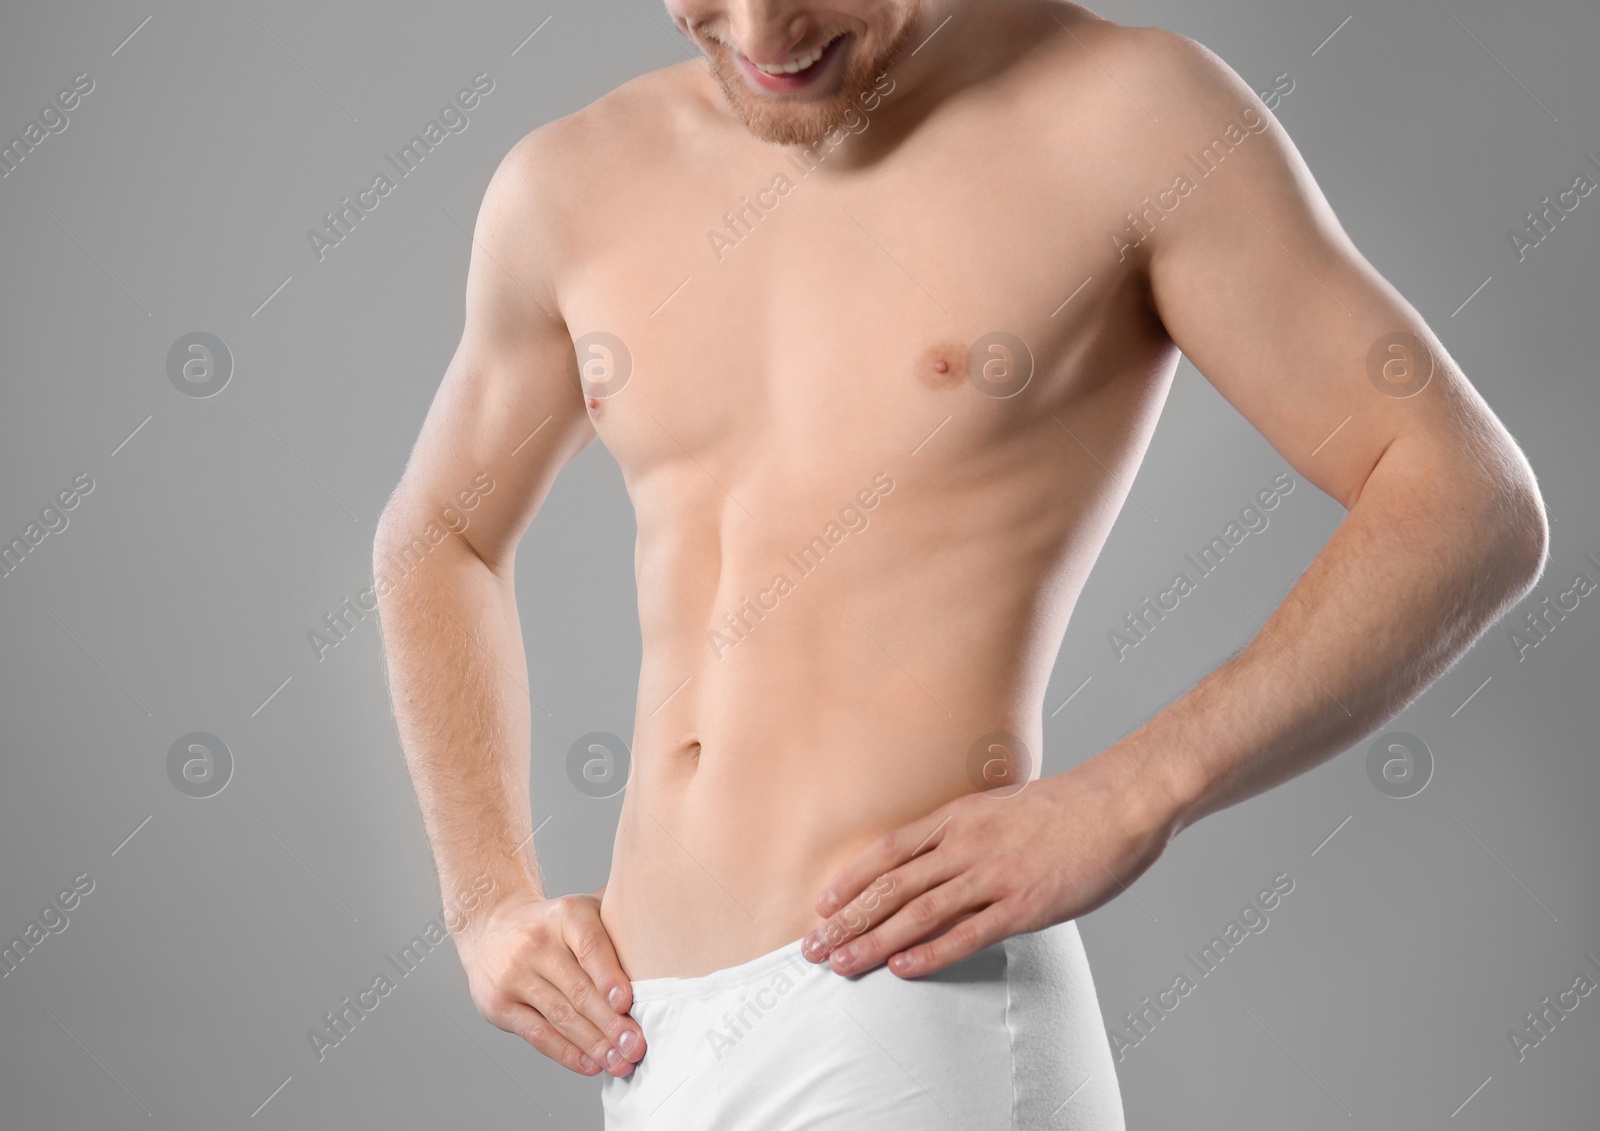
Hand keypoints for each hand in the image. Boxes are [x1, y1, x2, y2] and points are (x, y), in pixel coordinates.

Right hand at [455, 887, 645, 1076]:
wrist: (491, 923)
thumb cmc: (554, 923)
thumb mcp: (583, 908)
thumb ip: (619, 921)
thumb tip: (669, 940)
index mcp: (565, 915)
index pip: (590, 947)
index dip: (609, 976)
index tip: (626, 1003)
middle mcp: (536, 943)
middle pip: (578, 989)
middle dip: (610, 1023)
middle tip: (636, 1046)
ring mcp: (514, 975)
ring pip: (560, 1016)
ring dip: (594, 1044)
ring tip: (620, 1062)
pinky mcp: (499, 1004)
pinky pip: (538, 1034)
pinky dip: (566, 1053)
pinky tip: (590, 1064)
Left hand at [800, 752, 1177, 977]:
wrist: (1117, 804)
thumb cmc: (1064, 809)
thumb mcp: (1000, 807)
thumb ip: (966, 832)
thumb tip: (936, 858)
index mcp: (958, 818)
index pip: (889, 850)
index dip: (852, 879)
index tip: (822, 904)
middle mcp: (967, 845)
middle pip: (893, 886)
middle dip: (849, 919)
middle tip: (815, 947)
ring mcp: (994, 875)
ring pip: (919, 912)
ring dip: (875, 941)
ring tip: (844, 964)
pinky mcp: (1024, 904)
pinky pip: (968, 933)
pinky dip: (931, 952)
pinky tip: (902, 967)